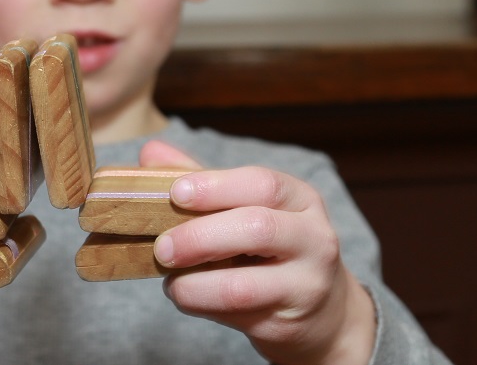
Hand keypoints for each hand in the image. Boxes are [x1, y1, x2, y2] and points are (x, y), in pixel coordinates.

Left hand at [140, 141, 376, 364]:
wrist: (324, 314)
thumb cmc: (274, 251)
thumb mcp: (248, 210)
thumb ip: (204, 182)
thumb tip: (151, 152)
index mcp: (300, 199)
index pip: (263, 184)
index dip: (215, 187)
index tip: (176, 193)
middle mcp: (313, 238)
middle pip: (256, 229)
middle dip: (198, 237)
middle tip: (161, 247)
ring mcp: (305, 285)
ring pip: (241, 285)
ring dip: (192, 283)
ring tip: (171, 280)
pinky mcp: (287, 324)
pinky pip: (233, 314)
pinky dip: (200, 304)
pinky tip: (187, 295)